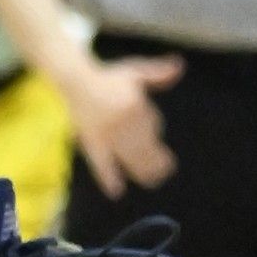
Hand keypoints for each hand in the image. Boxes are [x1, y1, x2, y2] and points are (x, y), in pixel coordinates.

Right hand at [67, 54, 179, 194]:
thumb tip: (180, 65)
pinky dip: (108, 179)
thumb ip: (159, 73)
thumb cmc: (108, 78)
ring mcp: (106, 134)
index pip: (154, 125)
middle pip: (146, 147)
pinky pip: (101, 164)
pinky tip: (117, 190)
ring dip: (144, 172)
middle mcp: (122, 121)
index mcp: (134, 104)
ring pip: (130, 159)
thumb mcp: (135, 72)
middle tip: (166, 169)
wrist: (76, 80)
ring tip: (152, 179)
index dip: (156, 130)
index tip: (159, 139)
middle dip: (159, 161)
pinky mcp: (92, 144)